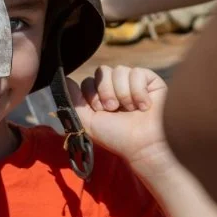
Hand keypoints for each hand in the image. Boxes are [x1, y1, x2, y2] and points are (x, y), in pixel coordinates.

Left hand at [67, 65, 176, 179]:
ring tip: (131, 110)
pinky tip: (144, 106)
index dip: (92, 95)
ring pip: (119, 70)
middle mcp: (117, 87)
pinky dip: (139, 92)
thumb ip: (75, 101)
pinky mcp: (151, 81)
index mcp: (102, 95)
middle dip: (106, 92)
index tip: (101, 111)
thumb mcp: (89, 121)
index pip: (89, 80)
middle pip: (102, 71)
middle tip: (114, 109)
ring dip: (123, 94)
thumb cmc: (118, 137)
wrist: (144, 146)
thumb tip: (65, 80)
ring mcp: (134, 82)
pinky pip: (137, 73)